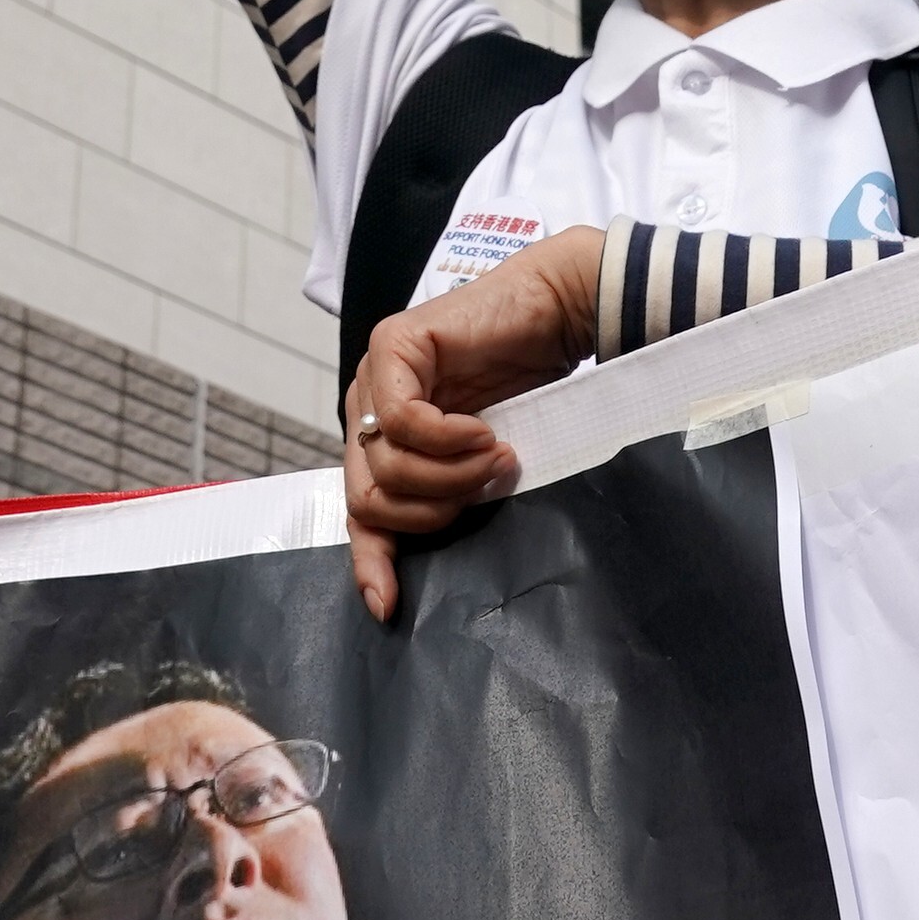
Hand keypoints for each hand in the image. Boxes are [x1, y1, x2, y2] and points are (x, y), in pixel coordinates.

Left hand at [343, 227, 603, 619]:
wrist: (559, 314)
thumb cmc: (529, 387)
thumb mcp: (479, 466)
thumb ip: (446, 497)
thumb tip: (421, 569)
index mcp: (382, 439)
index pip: (359, 512)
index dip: (370, 561)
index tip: (390, 605)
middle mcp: (367, 407)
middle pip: (367, 497)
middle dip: (431, 511)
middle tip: (486, 489)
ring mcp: (374, 375)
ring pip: (386, 464)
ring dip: (452, 475)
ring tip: (499, 456)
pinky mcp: (394, 346)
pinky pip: (404, 420)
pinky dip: (449, 438)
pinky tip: (486, 432)